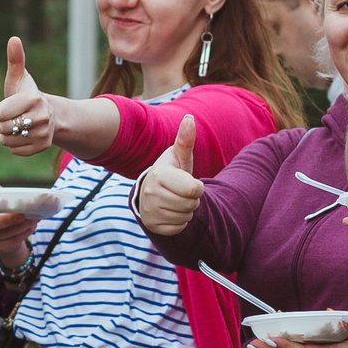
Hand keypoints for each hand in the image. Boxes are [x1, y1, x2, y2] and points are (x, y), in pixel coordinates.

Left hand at [0, 36, 54, 156]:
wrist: (48, 114)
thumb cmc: (26, 94)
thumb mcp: (18, 78)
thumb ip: (15, 60)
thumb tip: (14, 39)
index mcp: (33, 98)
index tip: (8, 105)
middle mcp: (42, 116)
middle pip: (3, 128)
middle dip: (3, 123)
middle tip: (15, 116)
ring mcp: (44, 133)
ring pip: (7, 141)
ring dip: (7, 135)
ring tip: (19, 125)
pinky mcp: (43, 146)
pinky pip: (15, 150)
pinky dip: (15, 145)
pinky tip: (24, 135)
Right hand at [0, 182, 39, 269]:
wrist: (9, 234)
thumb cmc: (2, 212)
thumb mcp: (0, 200)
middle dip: (6, 220)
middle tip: (22, 215)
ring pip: (2, 234)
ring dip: (20, 226)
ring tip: (33, 219)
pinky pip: (10, 242)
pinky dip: (23, 234)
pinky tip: (31, 227)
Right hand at [135, 114, 204, 236]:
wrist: (151, 190)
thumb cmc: (171, 171)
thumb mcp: (179, 156)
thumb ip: (185, 140)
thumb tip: (189, 119)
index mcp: (159, 175)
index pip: (193, 189)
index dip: (198, 187)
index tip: (189, 182)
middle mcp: (151, 193)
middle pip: (191, 205)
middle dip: (192, 199)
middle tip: (182, 192)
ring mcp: (150, 211)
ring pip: (185, 217)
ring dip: (187, 210)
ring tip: (177, 200)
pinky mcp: (152, 225)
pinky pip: (178, 228)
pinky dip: (180, 222)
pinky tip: (171, 211)